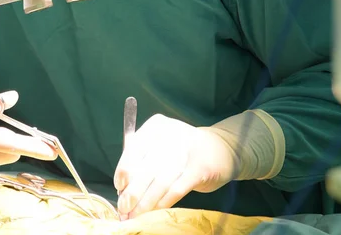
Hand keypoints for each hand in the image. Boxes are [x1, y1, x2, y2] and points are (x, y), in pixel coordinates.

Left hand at [114, 113, 239, 219]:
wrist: (221, 150)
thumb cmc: (182, 151)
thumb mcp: (161, 145)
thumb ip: (141, 160)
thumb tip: (122, 188)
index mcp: (156, 126)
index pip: (134, 148)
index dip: (123, 169)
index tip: (119, 187)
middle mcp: (171, 134)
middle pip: (146, 167)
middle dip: (132, 191)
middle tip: (124, 208)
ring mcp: (187, 150)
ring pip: (160, 181)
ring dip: (146, 201)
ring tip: (136, 214)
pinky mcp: (201, 168)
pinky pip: (177, 189)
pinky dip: (163, 202)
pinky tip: (155, 210)